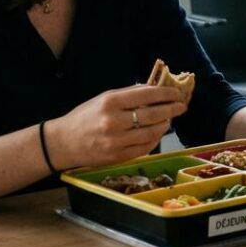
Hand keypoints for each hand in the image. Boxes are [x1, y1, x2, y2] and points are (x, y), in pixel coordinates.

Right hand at [47, 84, 187, 168]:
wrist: (63, 143)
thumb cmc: (85, 117)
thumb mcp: (103, 99)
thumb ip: (128, 94)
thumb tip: (154, 89)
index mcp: (110, 103)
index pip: (146, 95)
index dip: (165, 94)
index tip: (176, 93)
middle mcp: (114, 122)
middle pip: (152, 115)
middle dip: (171, 109)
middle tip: (181, 106)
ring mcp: (116, 141)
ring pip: (151, 133)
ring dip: (165, 125)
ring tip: (169, 119)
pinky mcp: (118, 157)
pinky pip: (145, 148)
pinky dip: (154, 139)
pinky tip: (157, 133)